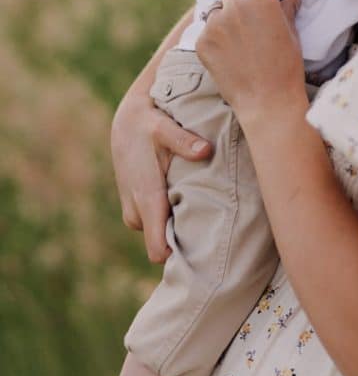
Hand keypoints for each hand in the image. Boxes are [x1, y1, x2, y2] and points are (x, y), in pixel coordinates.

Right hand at [111, 71, 212, 262]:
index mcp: (146, 198)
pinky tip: (191, 202)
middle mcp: (136, 210)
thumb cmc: (148, 123)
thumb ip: (184, 141)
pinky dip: (171, 216)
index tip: (204, 254)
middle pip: (163, 245)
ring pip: (160, 233)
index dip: (179, 256)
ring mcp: (134, 209)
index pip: (158, 250)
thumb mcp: (165, 127)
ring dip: (177, 226)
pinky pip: (155, 222)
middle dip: (184, 240)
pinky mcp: (136, 205)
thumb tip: (206, 151)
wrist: (126, 119)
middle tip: (214, 227)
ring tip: (205, 211)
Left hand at [196, 0, 305, 127]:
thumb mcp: (291, 33)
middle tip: (245, 23)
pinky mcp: (202, 42)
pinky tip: (227, 56)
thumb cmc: (286, 66)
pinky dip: (213, 40)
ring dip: (223, 20)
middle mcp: (236, 6)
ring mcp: (216, 24)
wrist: (267, 100)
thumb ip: (285, 10)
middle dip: (236, 2)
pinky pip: (205, 32)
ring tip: (236, 42)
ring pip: (215, 11)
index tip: (255, 2)